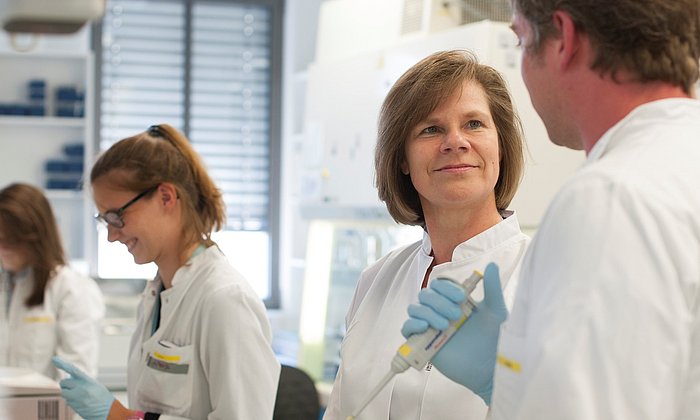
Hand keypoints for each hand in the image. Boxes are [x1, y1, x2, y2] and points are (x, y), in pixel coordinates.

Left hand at [52, 356, 114, 419]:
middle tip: (73, 386)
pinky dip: (71, 400)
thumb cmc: (103, 397)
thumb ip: (82, 380)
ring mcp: (76, 399)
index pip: (73, 370)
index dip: (63, 364)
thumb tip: (69, 378)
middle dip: (66, 384)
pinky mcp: (74, 407)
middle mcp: (81, 389)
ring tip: (79, 395)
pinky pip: (67, 401)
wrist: (107, 411)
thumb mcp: (95, 385)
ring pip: (64, 393)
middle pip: (64, 383)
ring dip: (68, 393)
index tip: (54, 359)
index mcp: (88, 381)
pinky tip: (81, 402)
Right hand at [401, 262, 506, 404]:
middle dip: (438, 301)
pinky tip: (425, 327)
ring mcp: (431, 327)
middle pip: (426, 295)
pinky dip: (412, 324)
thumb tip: (491, 265)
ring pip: (415, 309)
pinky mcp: (423, 343)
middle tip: (455, 314)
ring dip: (426, 312)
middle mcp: (441, 312)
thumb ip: (493, 288)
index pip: (440, 285)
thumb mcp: (496, 311)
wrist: (491, 369)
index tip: (462, 297)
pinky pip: (407, 329)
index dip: (447, 288)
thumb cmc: (495, 340)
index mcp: (455, 302)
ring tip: (444, 325)